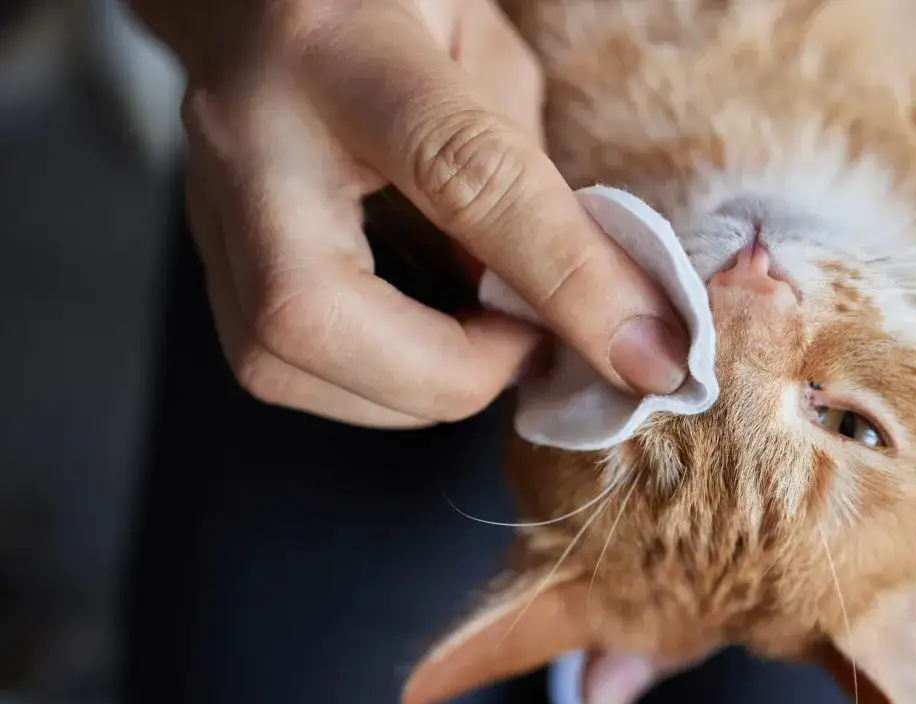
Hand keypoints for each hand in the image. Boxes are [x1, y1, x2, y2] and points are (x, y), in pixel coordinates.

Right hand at [134, 0, 689, 426]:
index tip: (647, 352)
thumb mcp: (479, 42)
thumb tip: (592, 298)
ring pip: (279, 361)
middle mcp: (252, 129)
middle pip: (315, 314)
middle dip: (450, 376)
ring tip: (487, 349)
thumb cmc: (381, 1)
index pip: (461, 174)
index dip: (566, 279)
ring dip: (412, 392)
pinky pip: (278, 361)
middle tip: (531, 348)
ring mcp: (209, 198)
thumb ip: (526, 166)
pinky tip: (429, 349)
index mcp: (342, 48)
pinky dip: (375, 383)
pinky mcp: (208, 251)